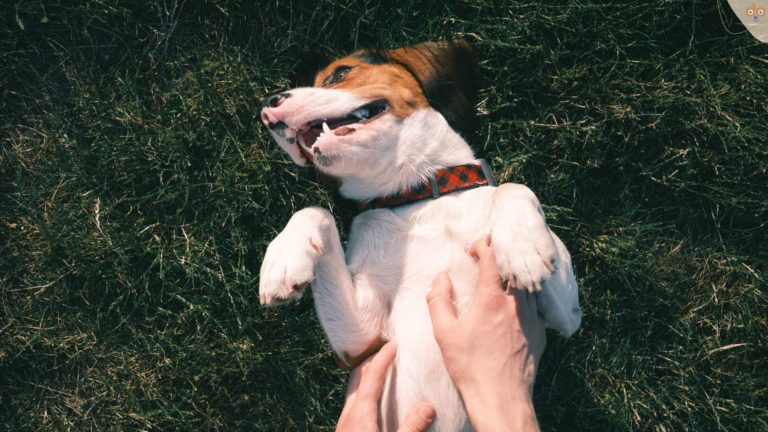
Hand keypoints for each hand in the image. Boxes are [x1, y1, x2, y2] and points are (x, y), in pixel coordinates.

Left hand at [336, 341, 435, 431]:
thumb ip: (411, 427)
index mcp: (360, 413)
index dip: (383, 357)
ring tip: (383, 370)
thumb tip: (428, 406)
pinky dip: (363, 391)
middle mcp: (349, 414)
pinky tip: (375, 399)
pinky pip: (353, 402)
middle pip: (357, 377)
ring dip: (366, 376)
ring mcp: (344, 422)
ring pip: (353, 390)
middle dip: (372, 361)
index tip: (393, 344)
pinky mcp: (346, 430)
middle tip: (388, 352)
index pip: (371, 376)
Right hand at [427, 237, 545, 431]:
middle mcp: (516, 303)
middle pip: (513, 266)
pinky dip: (523, 296)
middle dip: (500, 256)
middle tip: (487, 259)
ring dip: (513, 275)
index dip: (483, 245)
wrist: (501, 397)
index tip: (473, 249)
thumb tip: (441, 278)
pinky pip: (534, 304)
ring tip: (500, 279)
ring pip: (526, 284)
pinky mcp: (540, 331)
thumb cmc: (470, 367)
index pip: (492, 257)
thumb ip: (439, 300)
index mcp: (491, 298)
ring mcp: (531, 317)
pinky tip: (512, 306)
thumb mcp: (444, 333)